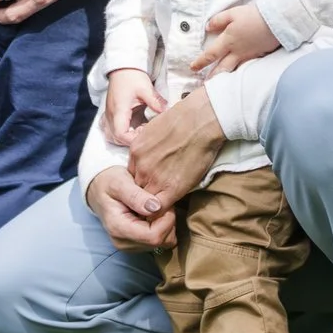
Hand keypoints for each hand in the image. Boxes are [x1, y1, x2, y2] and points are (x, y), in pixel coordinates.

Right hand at [85, 166, 175, 250]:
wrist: (98, 190)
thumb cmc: (108, 183)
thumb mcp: (119, 183)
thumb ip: (136, 196)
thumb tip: (156, 207)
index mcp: (118, 228)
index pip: (154, 236)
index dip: (166, 220)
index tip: (163, 202)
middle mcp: (123, 242)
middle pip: (161, 241)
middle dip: (167, 220)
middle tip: (159, 201)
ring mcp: (129, 246)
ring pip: (164, 242)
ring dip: (166, 224)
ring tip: (155, 207)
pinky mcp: (136, 245)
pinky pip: (161, 242)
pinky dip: (162, 228)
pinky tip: (153, 215)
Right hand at [103, 68, 167, 147]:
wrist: (123, 67)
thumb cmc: (132, 76)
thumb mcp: (145, 88)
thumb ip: (155, 101)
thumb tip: (166, 112)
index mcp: (119, 110)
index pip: (121, 134)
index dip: (133, 139)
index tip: (146, 133)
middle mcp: (111, 115)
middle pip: (117, 138)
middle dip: (132, 140)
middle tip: (146, 131)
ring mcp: (111, 115)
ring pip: (114, 135)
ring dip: (128, 137)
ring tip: (142, 128)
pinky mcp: (114, 114)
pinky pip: (115, 129)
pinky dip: (125, 132)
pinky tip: (137, 126)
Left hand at [125, 84, 226, 209]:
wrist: (199, 120)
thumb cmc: (184, 118)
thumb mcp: (156, 127)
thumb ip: (150, 144)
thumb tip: (156, 150)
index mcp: (135, 150)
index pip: (133, 174)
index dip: (142, 182)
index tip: (151, 186)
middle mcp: (140, 165)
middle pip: (136, 190)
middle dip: (144, 196)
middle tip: (156, 201)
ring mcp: (153, 177)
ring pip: (145, 202)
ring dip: (153, 207)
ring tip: (163, 209)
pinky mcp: (170, 188)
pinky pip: (159, 209)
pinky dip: (162, 213)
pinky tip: (169, 212)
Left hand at [191, 5, 280, 75]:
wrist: (276, 22)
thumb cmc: (254, 16)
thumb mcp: (233, 13)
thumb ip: (218, 20)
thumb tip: (207, 27)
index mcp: (228, 41)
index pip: (211, 54)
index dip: (201, 62)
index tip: (193, 68)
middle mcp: (237, 52)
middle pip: (222, 68)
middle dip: (213, 77)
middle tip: (205, 85)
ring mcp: (248, 56)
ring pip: (234, 69)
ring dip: (225, 77)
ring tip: (219, 83)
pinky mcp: (259, 56)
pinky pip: (246, 67)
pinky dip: (240, 73)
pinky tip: (239, 76)